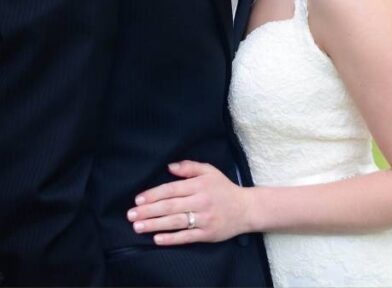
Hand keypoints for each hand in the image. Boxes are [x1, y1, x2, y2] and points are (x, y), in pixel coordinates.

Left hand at [127, 160, 252, 244]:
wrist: (246, 208)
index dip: (153, 194)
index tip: (138, 199)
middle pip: (170, 206)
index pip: (172, 189)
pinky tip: (156, 238)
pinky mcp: (207, 233)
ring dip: (154, 225)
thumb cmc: (224, 189)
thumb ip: (190, 167)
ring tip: (138, 226)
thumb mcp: (210, 172)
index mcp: (200, 185)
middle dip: (148, 211)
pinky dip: (171, 238)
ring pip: (175, 222)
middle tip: (131, 215)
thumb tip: (169, 167)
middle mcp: (201, 201)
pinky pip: (186, 236)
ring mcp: (204, 218)